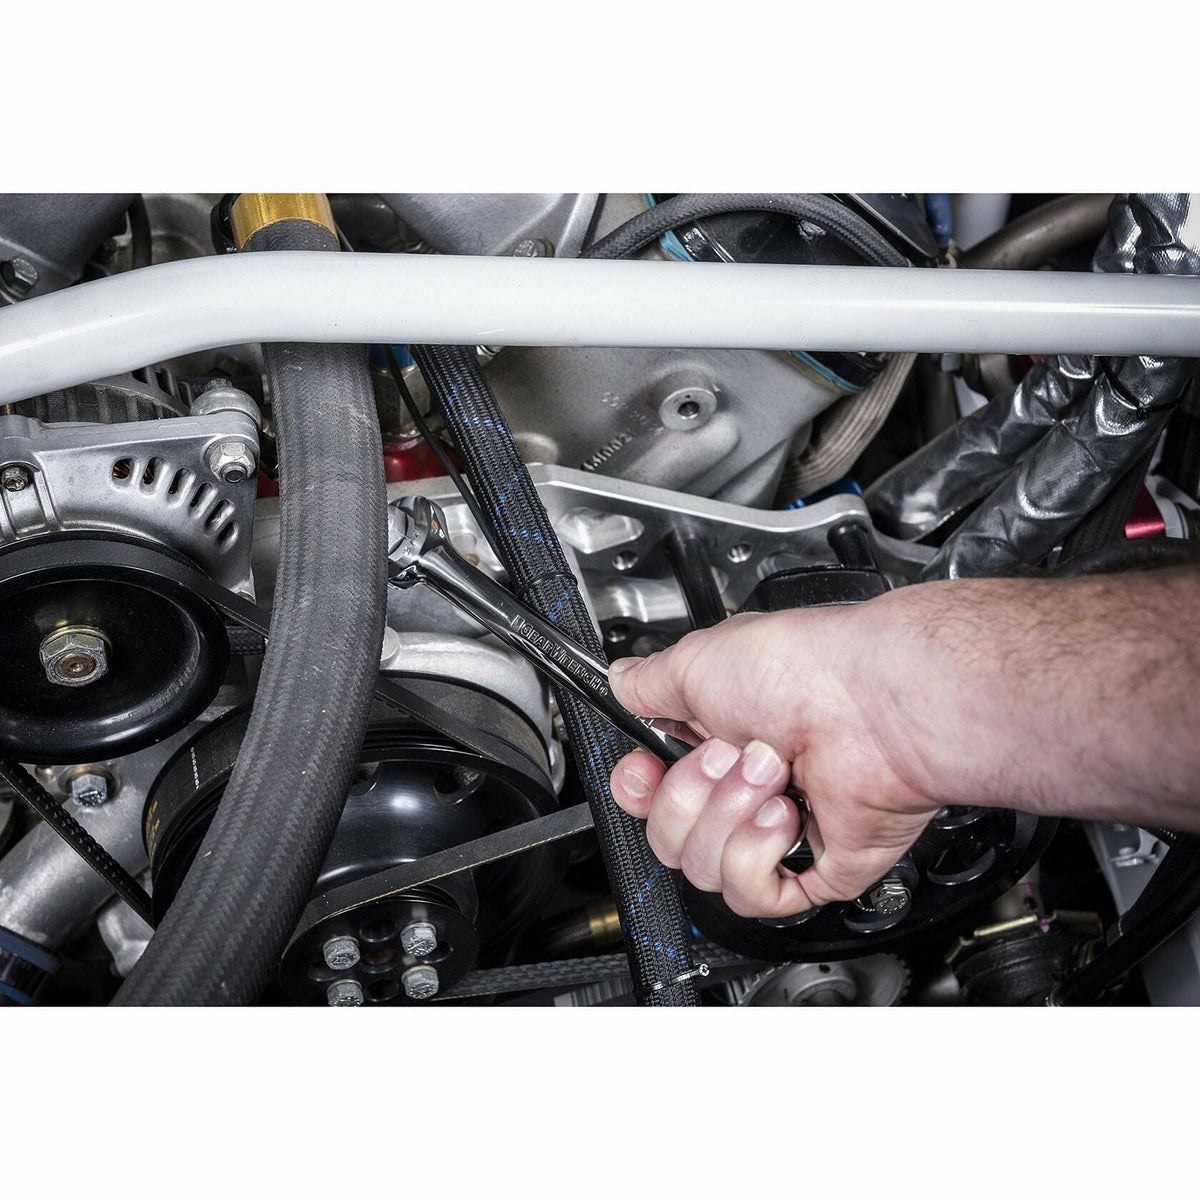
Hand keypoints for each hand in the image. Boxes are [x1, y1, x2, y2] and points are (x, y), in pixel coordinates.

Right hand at [606, 604, 941, 918]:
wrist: (873, 705)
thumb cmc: (803, 670)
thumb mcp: (698, 659)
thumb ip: (648, 682)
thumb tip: (622, 683)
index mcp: (716, 736)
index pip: (650, 792)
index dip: (638, 791)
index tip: (643, 773)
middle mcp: (744, 785)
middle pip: (667, 837)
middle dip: (692, 796)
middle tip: (732, 754)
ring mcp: (777, 827)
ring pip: (702, 868)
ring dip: (730, 817)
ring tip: (773, 776)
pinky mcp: (813, 865)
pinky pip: (753, 895)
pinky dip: (757, 856)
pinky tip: (785, 817)